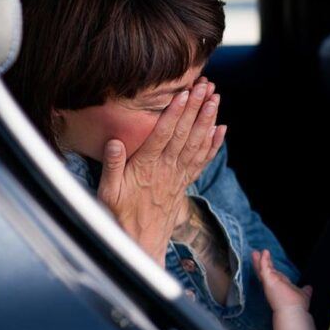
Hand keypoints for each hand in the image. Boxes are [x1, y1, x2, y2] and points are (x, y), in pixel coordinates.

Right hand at [97, 78, 226, 262]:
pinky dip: (214, 145)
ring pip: (196, 144)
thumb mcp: (107, 193)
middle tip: (206, 86)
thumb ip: (112, 166)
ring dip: (207, 120)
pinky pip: (202, 161)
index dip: (175, 113)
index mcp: (147, 167)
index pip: (163, 135)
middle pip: (184, 134)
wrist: (141, 243)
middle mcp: (167, 169)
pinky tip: (221, 129)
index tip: (184, 94)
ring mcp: (178, 176)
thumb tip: (115, 142)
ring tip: (215, 99)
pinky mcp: (184, 183)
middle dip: (196, 108)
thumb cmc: (120, 217)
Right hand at [252, 248, 312, 311]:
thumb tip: (309, 288)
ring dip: (259, 260)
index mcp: (279, 287)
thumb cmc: (297, 305)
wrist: (293, 311)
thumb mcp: (303, 294)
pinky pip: (265, 268)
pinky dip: (263, 260)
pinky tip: (264, 252)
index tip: (267, 261)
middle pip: (264, 271)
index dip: (269, 268)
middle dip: (260, 263)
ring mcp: (269, 283)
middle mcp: (273, 285)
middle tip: (255, 254)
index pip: (272, 275)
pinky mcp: (268, 280)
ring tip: (255, 252)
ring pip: (262, 269)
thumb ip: (305, 290)